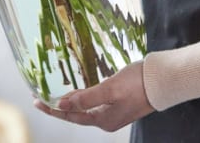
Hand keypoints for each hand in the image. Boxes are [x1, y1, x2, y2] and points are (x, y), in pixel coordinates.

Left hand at [34, 61, 153, 131]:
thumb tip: (61, 105)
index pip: (71, 116)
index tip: (37, 102)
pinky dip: (83, 98)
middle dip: (59, 107)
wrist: (162, 80)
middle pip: (76, 114)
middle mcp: (107, 119)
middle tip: (41, 98)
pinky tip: (78, 92)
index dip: (53, 109)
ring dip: (70, 102)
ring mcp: (114, 112)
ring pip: (85, 108)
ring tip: (55, 96)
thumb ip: (85, 98)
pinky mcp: (119, 102)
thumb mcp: (109, 89)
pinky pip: (94, 103)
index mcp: (104, 120)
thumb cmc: (137, 83)